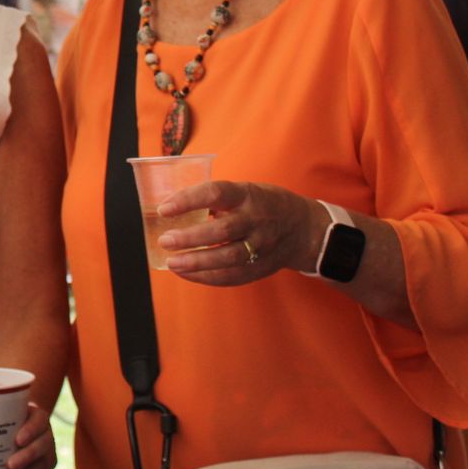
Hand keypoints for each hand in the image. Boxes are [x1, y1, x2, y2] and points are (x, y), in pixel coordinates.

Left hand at [2, 402, 56, 468]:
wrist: (21, 424)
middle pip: (42, 446)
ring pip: (42, 468)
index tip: (17, 439)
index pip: (39, 420)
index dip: (31, 430)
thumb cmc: (1, 418)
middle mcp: (45, 435)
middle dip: (27, 458)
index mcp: (35, 416)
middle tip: (9, 466)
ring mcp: (47, 454)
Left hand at [156, 179, 320, 284]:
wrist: (303, 228)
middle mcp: (256, 220)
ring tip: (172, 262)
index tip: (164, 209)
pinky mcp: (261, 267)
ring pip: (228, 258)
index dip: (188, 200)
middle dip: (190, 238)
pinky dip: (206, 278)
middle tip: (165, 241)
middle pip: (222, 231)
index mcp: (247, 195)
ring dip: (196, 263)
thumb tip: (171, 209)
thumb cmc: (263, 205)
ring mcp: (261, 246)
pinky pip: (232, 276)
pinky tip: (186, 274)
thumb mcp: (244, 191)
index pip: (215, 194)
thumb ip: (215, 200)